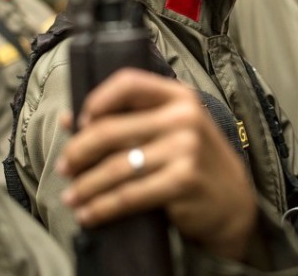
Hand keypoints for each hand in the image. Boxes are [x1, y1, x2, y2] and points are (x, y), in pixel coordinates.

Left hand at [56, 69, 256, 261]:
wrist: (233, 202)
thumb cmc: (193, 162)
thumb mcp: (170, 130)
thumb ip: (126, 120)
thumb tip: (68, 120)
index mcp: (178, 96)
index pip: (128, 83)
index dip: (96, 100)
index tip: (78, 123)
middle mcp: (183, 117)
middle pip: (111, 130)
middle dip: (79, 152)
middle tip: (64, 167)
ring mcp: (185, 149)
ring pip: (115, 167)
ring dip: (85, 185)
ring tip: (71, 197)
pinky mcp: (183, 181)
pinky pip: (129, 195)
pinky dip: (102, 208)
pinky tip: (88, 214)